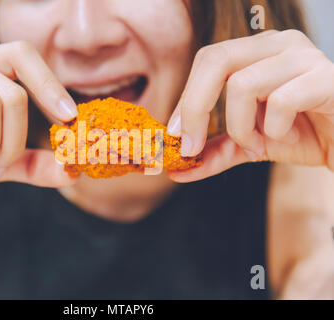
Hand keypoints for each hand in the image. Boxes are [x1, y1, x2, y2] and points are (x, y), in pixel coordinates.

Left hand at [166, 29, 333, 181]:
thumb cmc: (302, 134)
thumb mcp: (248, 144)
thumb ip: (214, 152)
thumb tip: (176, 170)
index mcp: (255, 52)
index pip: (206, 61)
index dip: (184, 99)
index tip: (174, 136)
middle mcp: (276, 45)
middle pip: (215, 60)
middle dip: (194, 108)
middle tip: (191, 145)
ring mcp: (302, 56)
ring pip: (242, 85)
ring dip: (242, 127)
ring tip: (259, 141)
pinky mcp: (325, 77)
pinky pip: (280, 101)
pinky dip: (275, 130)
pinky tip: (288, 135)